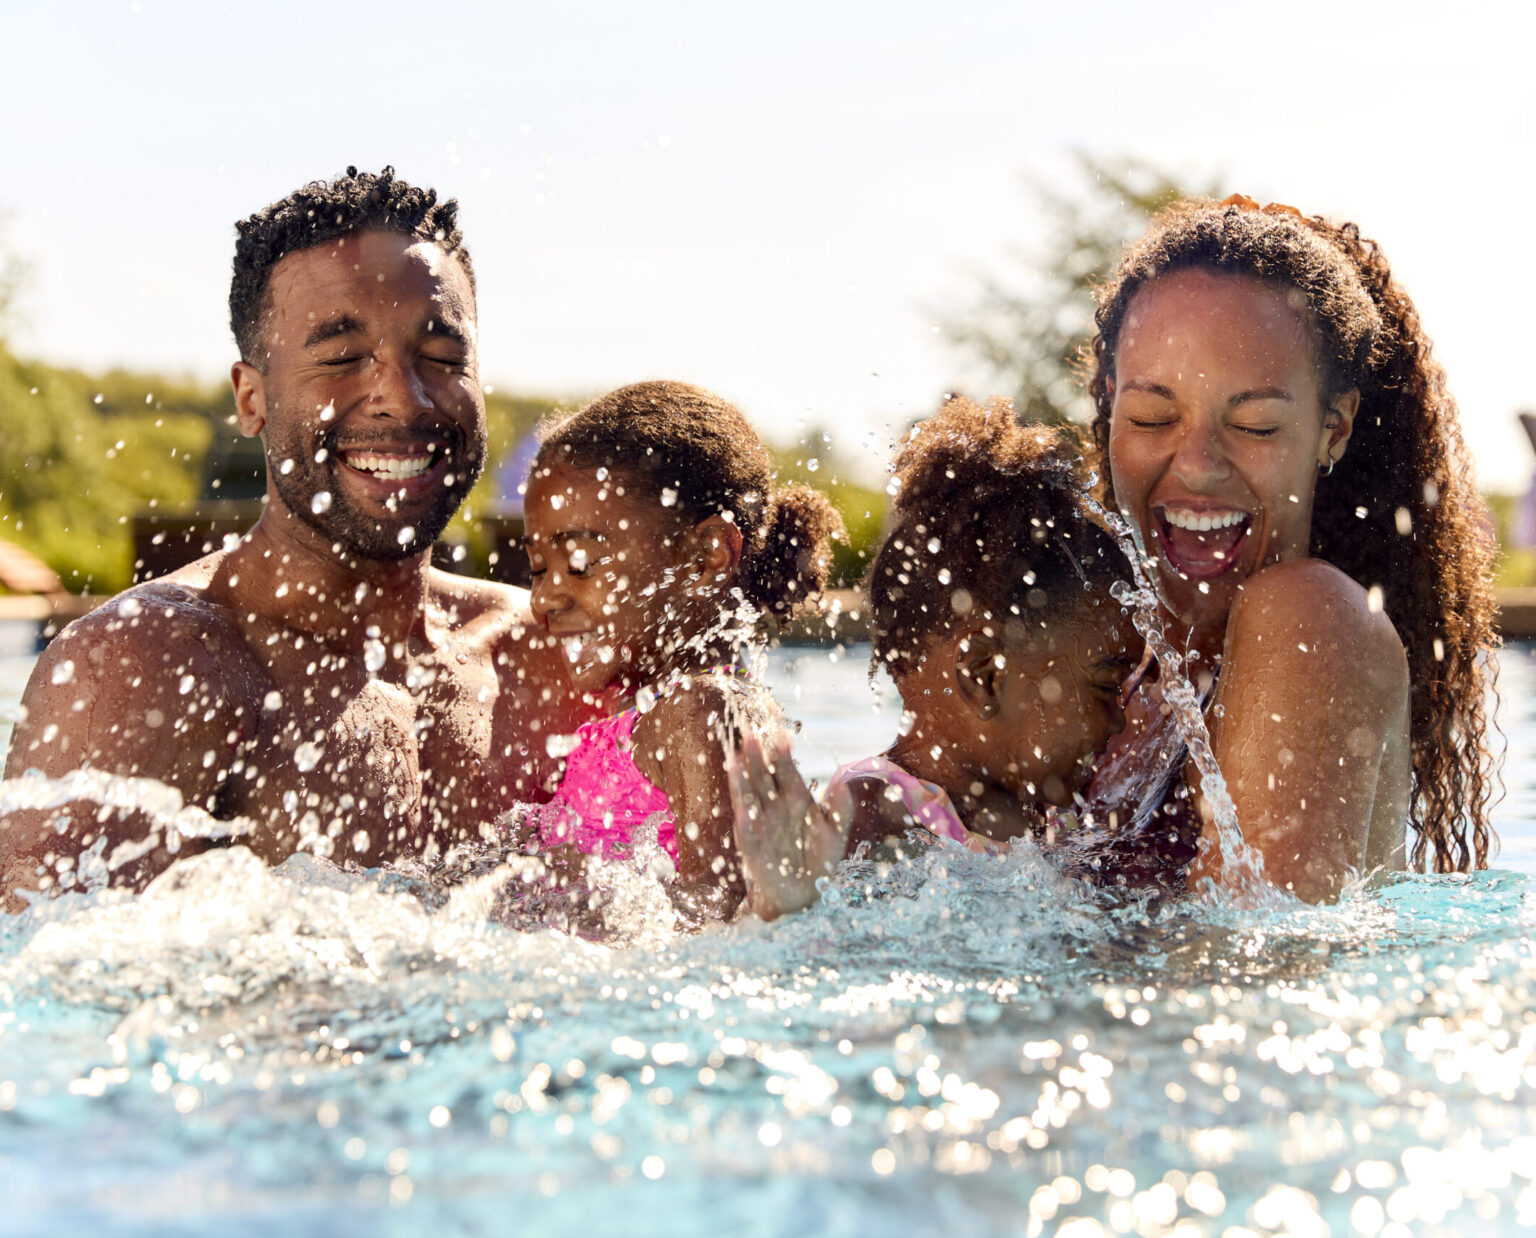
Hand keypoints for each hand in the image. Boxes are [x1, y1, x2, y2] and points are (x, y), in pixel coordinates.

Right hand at [729, 735, 851, 920]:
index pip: (786, 770)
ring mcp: (761, 823)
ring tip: (736, 757)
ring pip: (749, 795)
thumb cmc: (820, 859)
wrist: (805, 893)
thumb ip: (840, 808)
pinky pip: (746, 827)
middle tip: (751, 734)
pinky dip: (743, 815)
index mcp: (796, 797)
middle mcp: (775, 805)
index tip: (782, 735)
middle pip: (763, 776)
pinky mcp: (751, 844)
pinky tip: (741, 807)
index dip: (783, 753)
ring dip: (742, 778)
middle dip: (757, 756)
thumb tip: (843, 780)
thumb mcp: (835, 832)